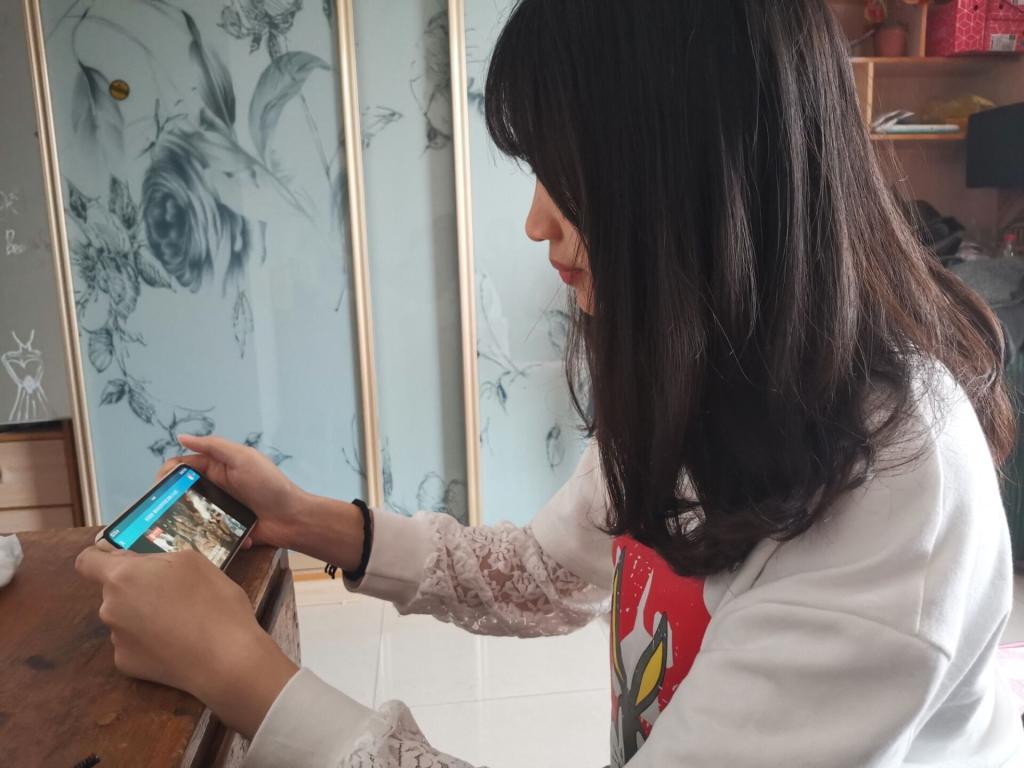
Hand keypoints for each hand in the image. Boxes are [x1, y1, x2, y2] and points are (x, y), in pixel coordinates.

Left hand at [75, 541, 297, 738]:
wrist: (225, 659)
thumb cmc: (214, 602)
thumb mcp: (193, 561)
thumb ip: (156, 558)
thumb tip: (137, 566)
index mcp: (123, 576)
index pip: (87, 560)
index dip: (100, 557)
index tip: (121, 560)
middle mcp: (110, 606)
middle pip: (114, 590)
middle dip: (137, 588)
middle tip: (174, 593)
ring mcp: (115, 638)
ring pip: (124, 616)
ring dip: (143, 614)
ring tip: (180, 621)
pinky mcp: (125, 664)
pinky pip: (132, 643)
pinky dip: (148, 641)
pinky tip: (175, 644)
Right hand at [163, 435, 366, 570]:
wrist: (292, 518)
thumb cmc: (269, 485)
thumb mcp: (243, 458)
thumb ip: (214, 446)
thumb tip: (182, 437)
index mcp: (218, 467)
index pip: (184, 466)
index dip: (168, 473)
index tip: (158, 486)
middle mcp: (216, 487)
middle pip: (183, 490)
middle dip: (169, 498)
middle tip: (158, 510)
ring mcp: (220, 509)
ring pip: (190, 512)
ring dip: (181, 518)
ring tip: (169, 528)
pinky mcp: (224, 529)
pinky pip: (205, 531)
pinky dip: (200, 533)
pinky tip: (191, 539)